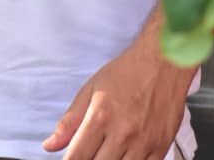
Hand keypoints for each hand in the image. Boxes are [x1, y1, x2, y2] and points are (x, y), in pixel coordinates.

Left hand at [42, 38, 191, 159]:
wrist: (163, 62)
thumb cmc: (127, 72)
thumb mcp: (91, 89)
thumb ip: (70, 120)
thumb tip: (50, 145)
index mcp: (100, 117)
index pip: (76, 156)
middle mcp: (122, 134)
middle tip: (88, 153)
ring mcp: (143, 144)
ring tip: (105, 152)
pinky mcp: (160, 148)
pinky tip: (124, 155)